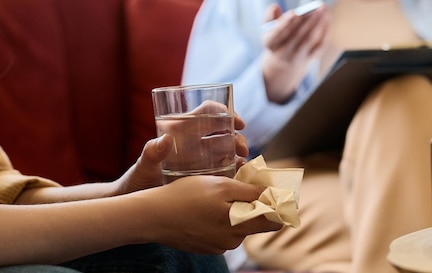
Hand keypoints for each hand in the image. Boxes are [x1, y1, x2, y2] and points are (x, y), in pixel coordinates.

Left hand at [116, 113, 247, 194]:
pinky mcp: (205, 178)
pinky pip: (225, 171)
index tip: (238, 122)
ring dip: (238, 154)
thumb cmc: (138, 180)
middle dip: (236, 137)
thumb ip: (152, 153)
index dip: (224, 112)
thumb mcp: (144, 166)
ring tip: (242, 164)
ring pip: (227, 151)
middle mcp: (194, 144)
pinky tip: (240, 177)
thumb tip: (166, 139)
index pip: (207, 112)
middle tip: (242, 149)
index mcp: (182, 132)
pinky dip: (235, 171)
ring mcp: (201, 161)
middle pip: (223, 133)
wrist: (136, 204)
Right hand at [145, 175, 281, 253]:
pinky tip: (204, 208)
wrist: (153, 216)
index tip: (274, 192)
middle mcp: (232, 240)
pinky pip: (221, 231)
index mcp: (240, 225)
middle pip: (255, 222)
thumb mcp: (221, 186)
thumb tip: (272, 194)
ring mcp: (218, 246)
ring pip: (237, 226)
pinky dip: (220, 219)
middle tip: (242, 187)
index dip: (277, 205)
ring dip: (235, 212)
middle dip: (254, 205)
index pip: (274, 221)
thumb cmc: (186, 196)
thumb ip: (250, 193)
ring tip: (216, 195)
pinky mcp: (205, 247)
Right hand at [261, 3, 329, 102]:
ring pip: (309, 40)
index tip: (294, 13)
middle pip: (297, 36)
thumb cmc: (277, 37)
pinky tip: (327, 18)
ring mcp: (298, 57)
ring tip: (324, 9)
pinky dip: (325, 31)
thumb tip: (274, 7)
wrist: (284, 61)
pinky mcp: (311, 57)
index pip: (277, 34)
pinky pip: (319, 45)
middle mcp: (283, 53)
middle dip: (308, 20)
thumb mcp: (269, 27)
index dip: (285, 24)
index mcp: (270, 43)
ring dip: (318, 24)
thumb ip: (270, 16)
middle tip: (318, 6)